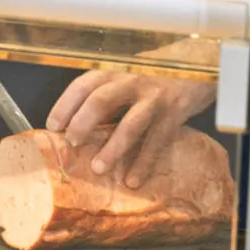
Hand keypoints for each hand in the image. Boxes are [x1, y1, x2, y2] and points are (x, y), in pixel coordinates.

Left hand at [46, 71, 216, 184]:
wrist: (196, 69)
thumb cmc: (150, 79)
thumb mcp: (124, 80)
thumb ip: (103, 98)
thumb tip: (72, 130)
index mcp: (114, 73)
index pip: (83, 85)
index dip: (65, 105)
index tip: (52, 126)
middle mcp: (131, 81)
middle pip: (101, 100)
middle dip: (83, 123)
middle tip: (72, 143)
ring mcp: (153, 98)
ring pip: (130, 123)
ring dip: (113, 148)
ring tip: (98, 168)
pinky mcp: (173, 114)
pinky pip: (157, 142)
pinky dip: (144, 163)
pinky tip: (133, 180)